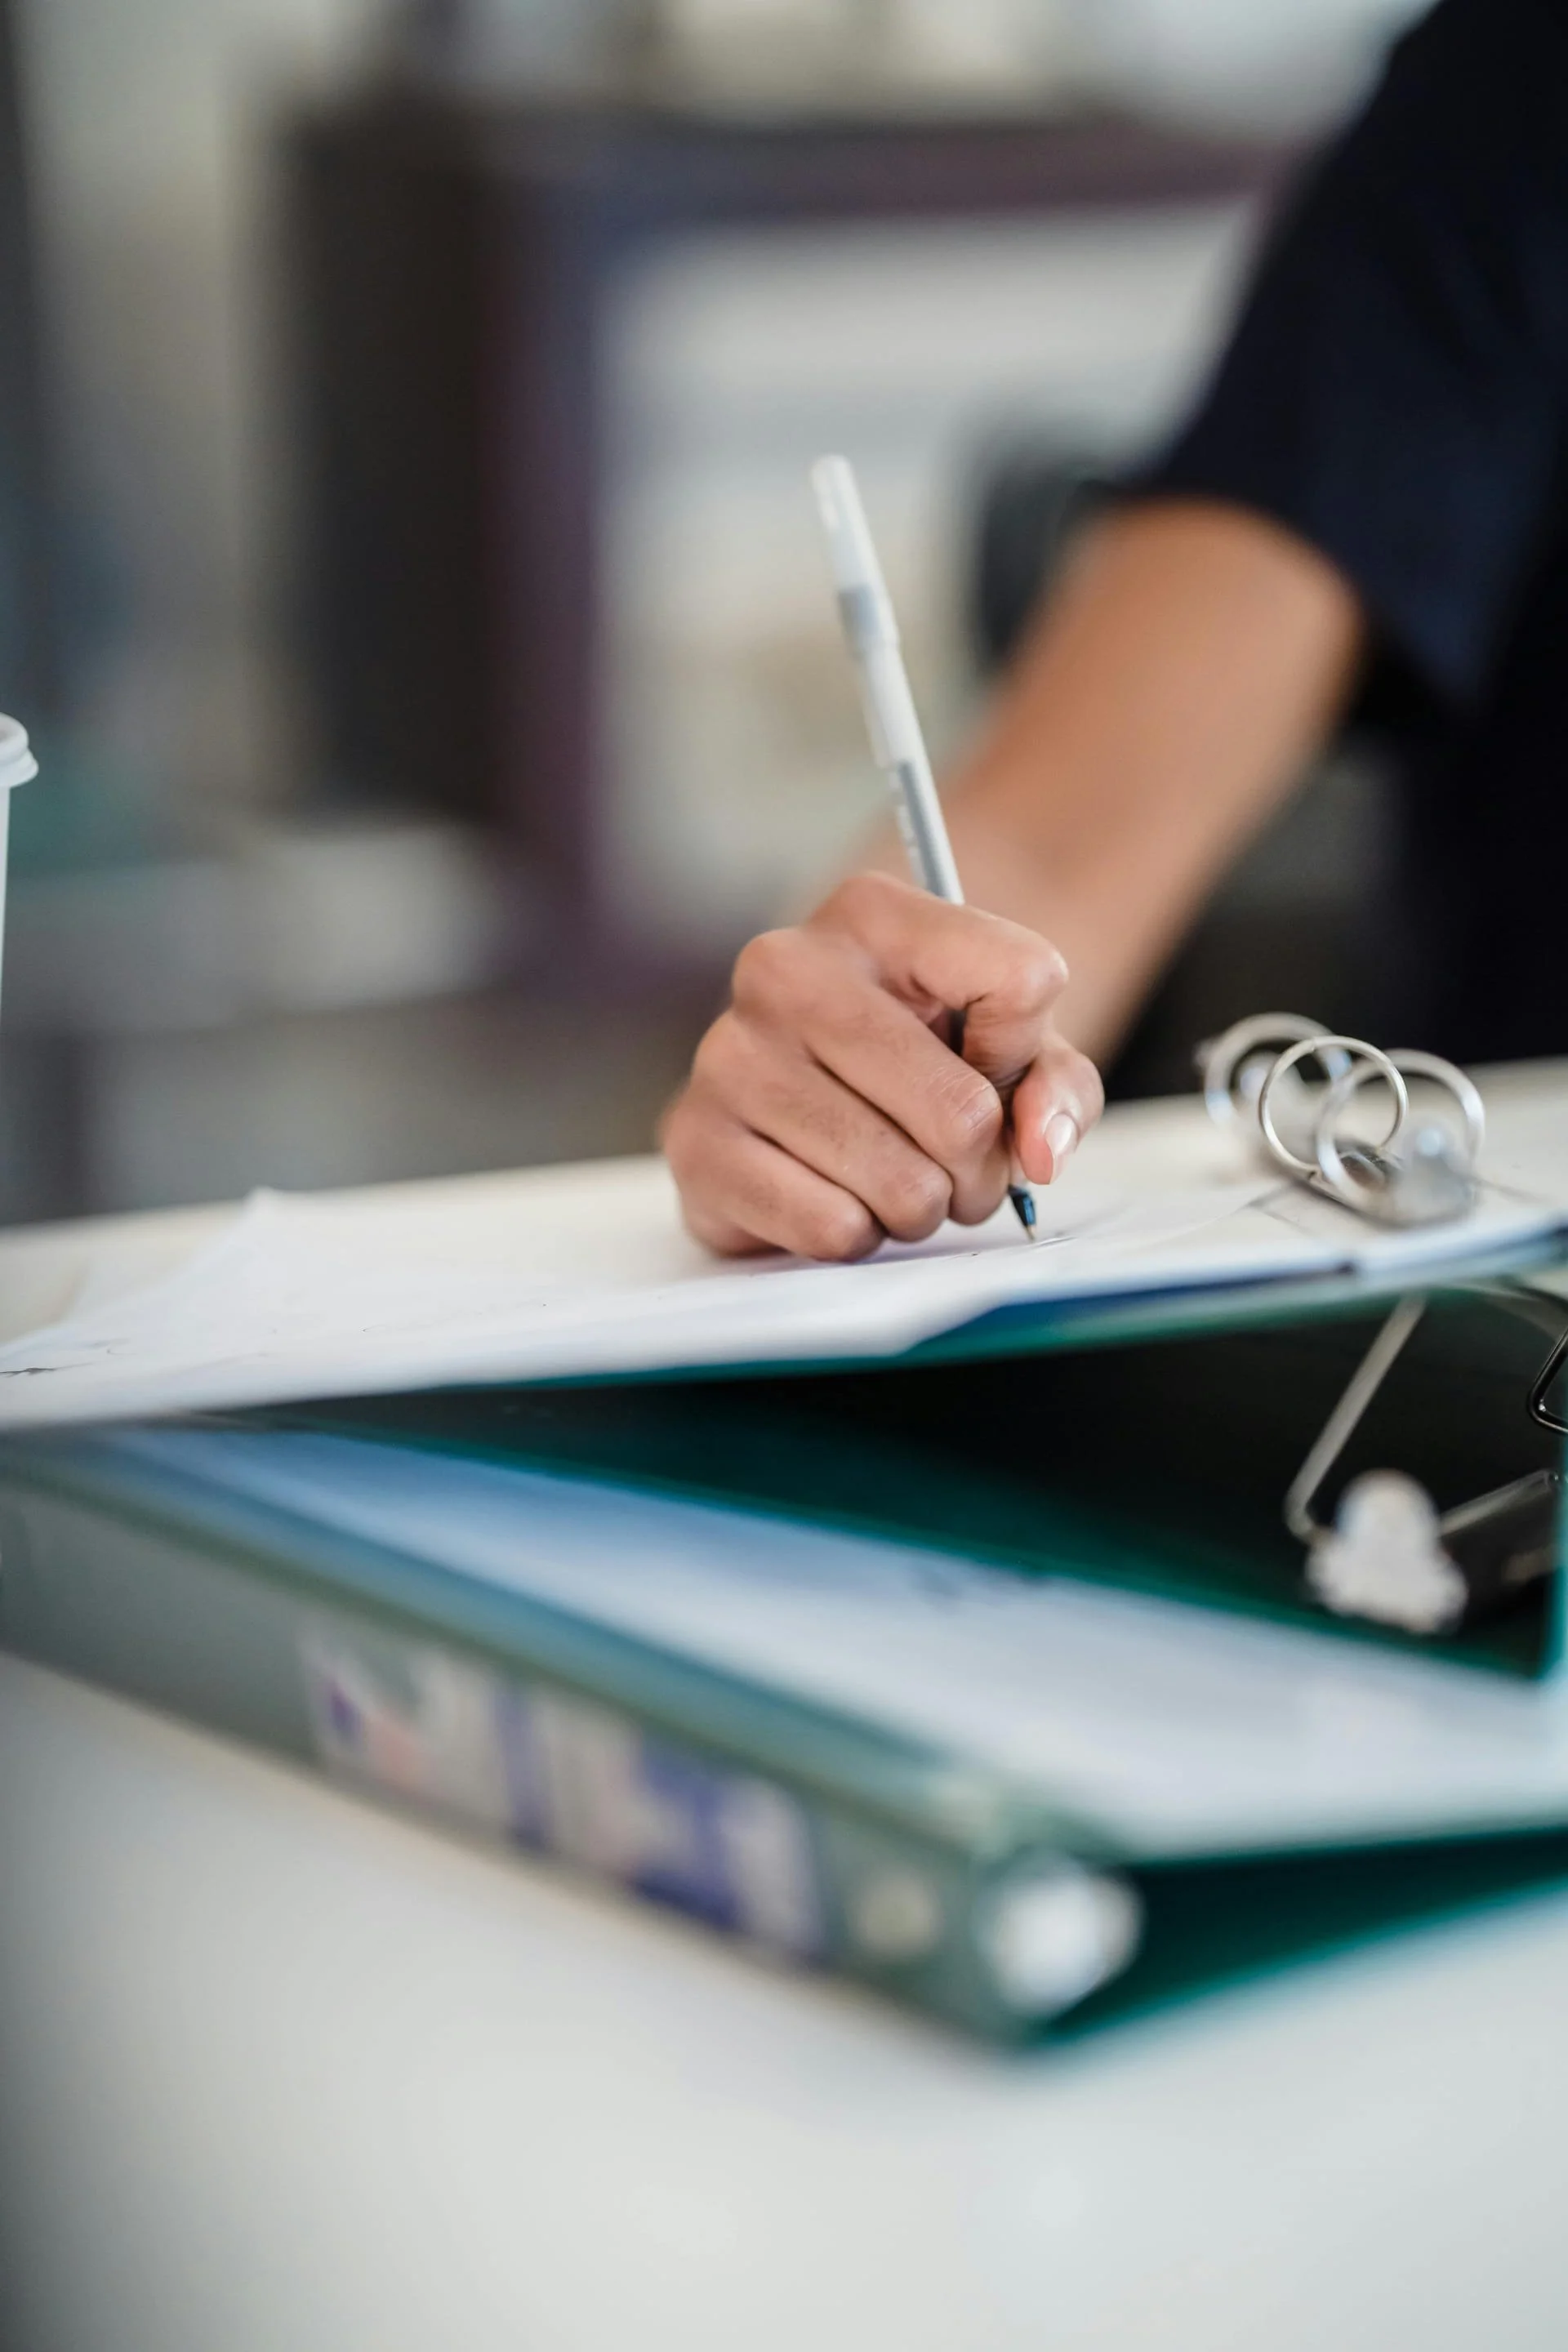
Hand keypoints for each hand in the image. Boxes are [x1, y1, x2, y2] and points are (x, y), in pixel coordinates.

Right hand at [661, 872, 1102, 1258]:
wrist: (793, 1098)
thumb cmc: (917, 1064)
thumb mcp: (1010, 1051)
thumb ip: (1054, 1086)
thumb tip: (1039, 1150)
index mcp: (873, 915)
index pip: (1023, 981)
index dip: (1028, 1055)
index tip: (987, 1068)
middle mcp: (786, 968)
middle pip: (962, 1110)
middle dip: (979, 1169)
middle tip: (955, 1169)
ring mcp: (729, 1054)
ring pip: (901, 1182)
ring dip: (921, 1209)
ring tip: (895, 1182)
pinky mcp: (694, 1140)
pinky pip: (830, 1226)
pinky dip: (856, 1236)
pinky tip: (835, 1199)